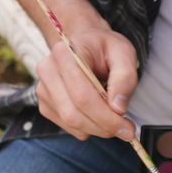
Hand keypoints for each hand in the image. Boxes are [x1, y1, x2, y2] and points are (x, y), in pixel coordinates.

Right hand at [34, 27, 137, 141]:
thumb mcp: (123, 53)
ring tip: (114, 119)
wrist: (85, 43)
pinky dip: (87, 128)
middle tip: (126, 129)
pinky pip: (66, 126)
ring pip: (70, 123)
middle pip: (73, 114)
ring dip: (97, 129)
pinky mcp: (45, 104)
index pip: (82, 96)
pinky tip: (98, 114)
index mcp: (65, 54)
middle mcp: (48, 71)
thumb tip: (118, 108)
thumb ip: (125, 78)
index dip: (106, 117)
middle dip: (103, 127)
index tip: (128, 127)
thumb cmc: (104, 47)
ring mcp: (43, 89)